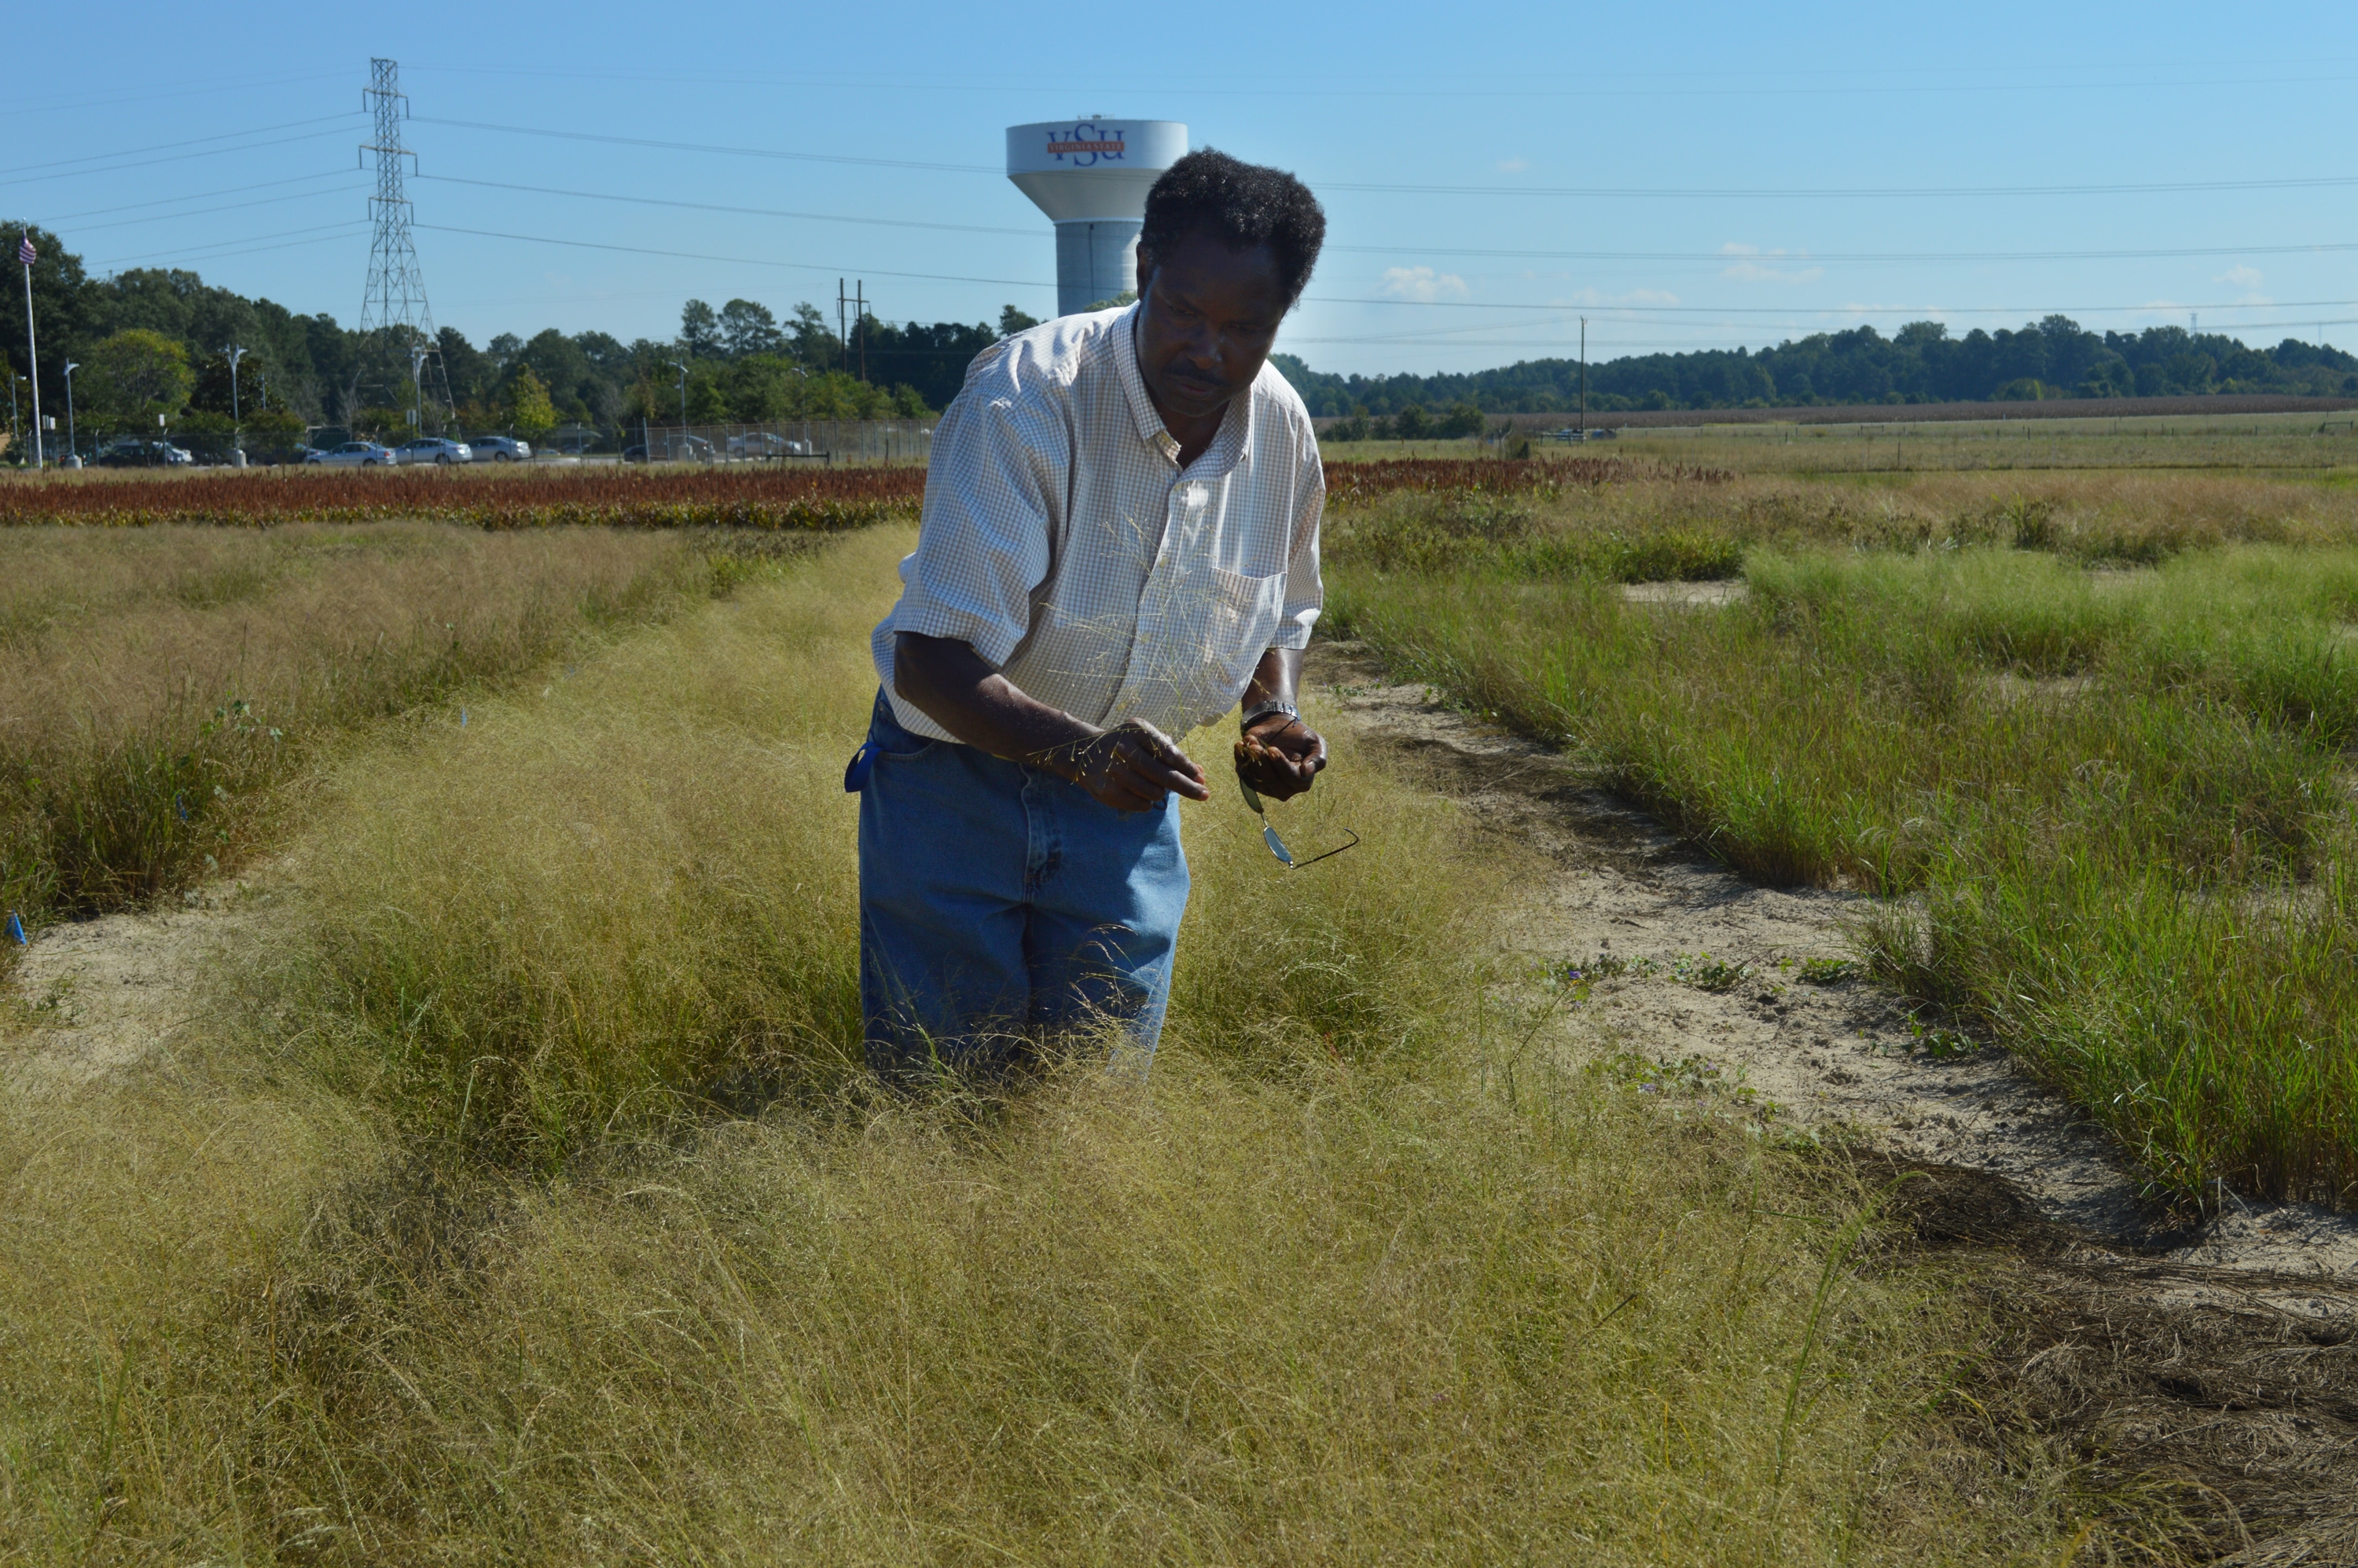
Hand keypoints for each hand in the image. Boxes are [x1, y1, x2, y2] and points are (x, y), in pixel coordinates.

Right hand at [1046, 720, 1208, 812]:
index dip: (1188, 768)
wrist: (1088, 754)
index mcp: (1137, 731)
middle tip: (1204, 795)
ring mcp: (1114, 771)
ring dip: (1160, 792)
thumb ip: (1174, 756)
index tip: (1202, 779)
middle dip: (1188, 787)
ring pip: (1155, 793)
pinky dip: (1147, 802)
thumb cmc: (1128, 747)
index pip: (1170, 753)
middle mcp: (1124, 749)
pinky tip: (1139, 792)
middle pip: (1165, 776)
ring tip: (1151, 785)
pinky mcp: (1108, 791)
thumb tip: (1200, 774)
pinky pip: (1142, 805)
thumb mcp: (1148, 742)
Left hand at [1234, 714, 1326, 801]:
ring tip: (1250, 741)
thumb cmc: (1300, 737)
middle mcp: (1285, 789)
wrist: (1280, 729)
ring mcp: (1267, 787)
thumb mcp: (1316, 744)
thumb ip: (1317, 759)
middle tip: (1256, 745)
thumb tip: (1307, 771)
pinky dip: (1240, 759)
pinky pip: (1244, 774)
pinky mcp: (1253, 780)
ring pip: (1256, 778)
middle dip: (1262, 762)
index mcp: (1303, 781)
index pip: (1291, 778)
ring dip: (1250, 759)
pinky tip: (1240, 745)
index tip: (1272, 749)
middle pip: (1272, 780)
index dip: (1281, 764)